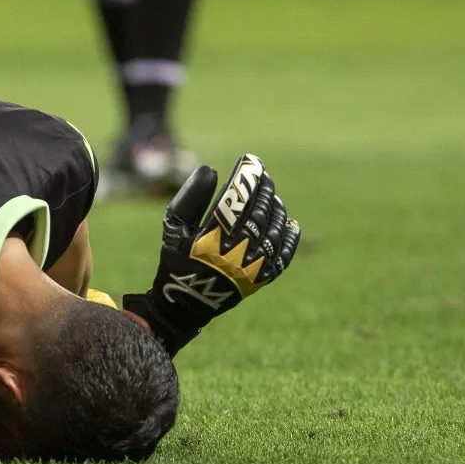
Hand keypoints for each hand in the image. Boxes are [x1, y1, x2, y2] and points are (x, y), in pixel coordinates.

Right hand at [123, 154, 300, 355]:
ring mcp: (252, 267)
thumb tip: (211, 170)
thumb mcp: (173, 226)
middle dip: (262, 188)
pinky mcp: (262, 279)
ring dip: (276, 208)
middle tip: (262, 174)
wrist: (187, 304)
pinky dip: (290, 236)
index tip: (249, 160)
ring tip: (272, 195)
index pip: (234, 200)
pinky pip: (284, 254)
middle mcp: (234, 253)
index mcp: (210, 238)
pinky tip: (291, 222)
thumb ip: (190, 197)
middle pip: (257, 212)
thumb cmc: (177, 259)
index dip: (244, 177)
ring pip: (274, 229)